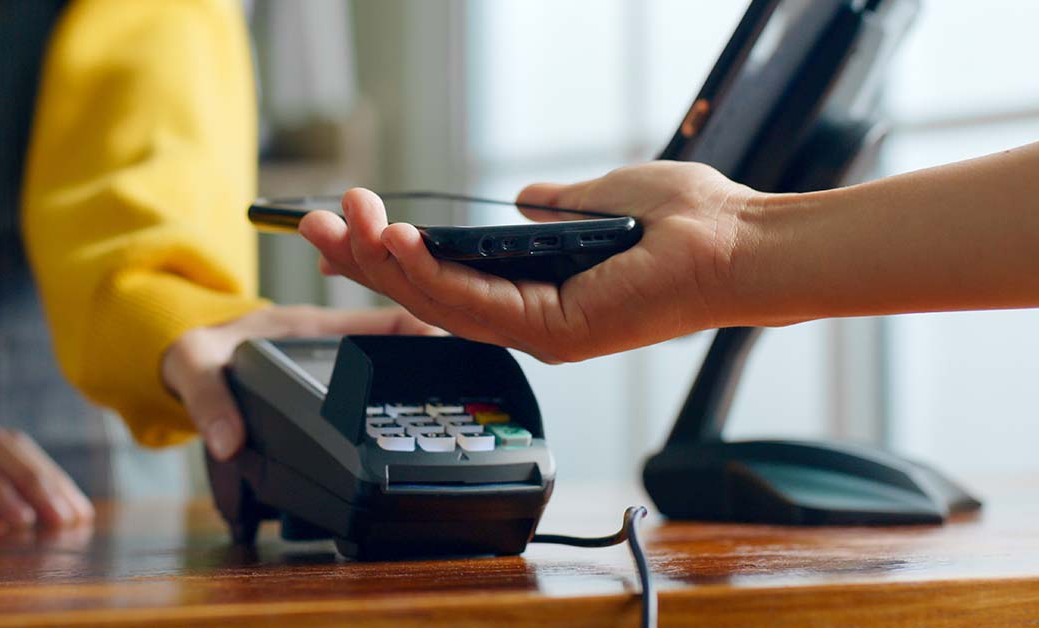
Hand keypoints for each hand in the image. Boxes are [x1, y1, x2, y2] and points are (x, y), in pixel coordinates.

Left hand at [161, 305, 440, 460]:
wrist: (185, 354)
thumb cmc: (193, 349)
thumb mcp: (195, 367)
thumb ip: (210, 401)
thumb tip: (229, 442)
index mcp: (310, 325)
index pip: (379, 319)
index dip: (420, 330)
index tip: (453, 349)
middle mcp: (331, 338)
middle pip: (402, 340)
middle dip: (438, 354)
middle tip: (470, 381)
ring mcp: (336, 359)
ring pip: (396, 360)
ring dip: (427, 373)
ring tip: (461, 401)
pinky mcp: (333, 379)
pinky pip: (380, 378)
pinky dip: (405, 392)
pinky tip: (425, 416)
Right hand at [299, 161, 761, 362]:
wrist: (739, 242)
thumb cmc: (685, 224)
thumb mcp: (599, 201)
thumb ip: (555, 207)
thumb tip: (524, 200)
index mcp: (536, 292)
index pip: (444, 281)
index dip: (390, 258)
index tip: (347, 225)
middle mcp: (531, 319)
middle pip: (427, 296)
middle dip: (366, 261)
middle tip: (313, 225)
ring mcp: (541, 331)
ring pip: (439, 303)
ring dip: (384, 264)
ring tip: (341, 226)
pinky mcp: (556, 331)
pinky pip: (476, 303)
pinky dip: (430, 275)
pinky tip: (395, 244)